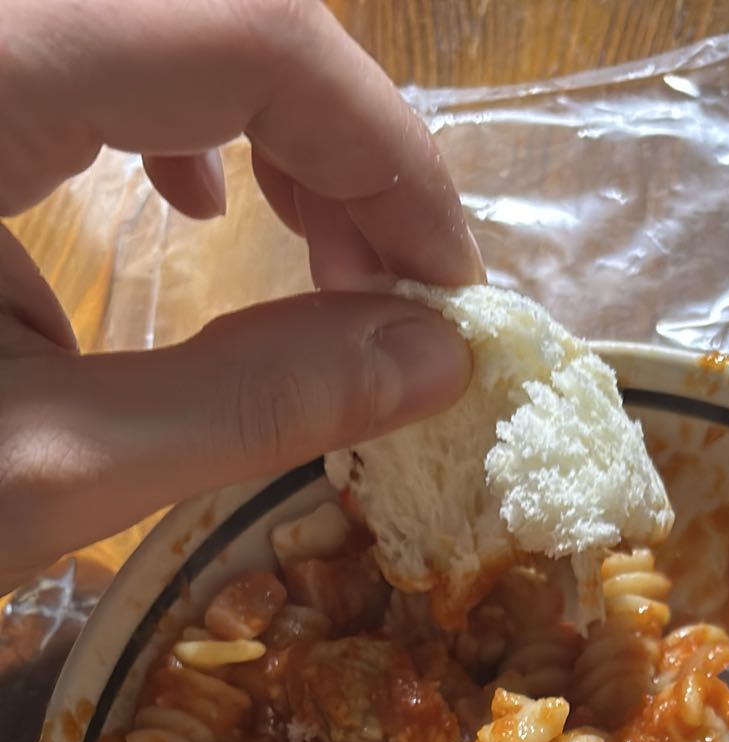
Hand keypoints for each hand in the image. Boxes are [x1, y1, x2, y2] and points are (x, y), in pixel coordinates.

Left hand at [0, 0, 481, 592]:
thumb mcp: (40, 467)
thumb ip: (251, 402)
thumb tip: (429, 359)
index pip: (256, 35)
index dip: (389, 153)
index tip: (448, 289)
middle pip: (212, 4)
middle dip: (333, 140)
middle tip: (390, 293)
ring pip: (150, 18)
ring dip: (259, 121)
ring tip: (314, 255)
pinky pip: (74, 40)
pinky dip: (155, 111)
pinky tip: (178, 202)